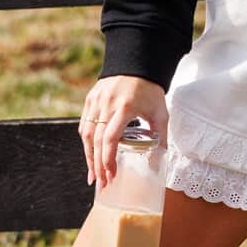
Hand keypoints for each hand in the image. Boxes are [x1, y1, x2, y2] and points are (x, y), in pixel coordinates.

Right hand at [79, 77, 167, 191]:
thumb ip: (160, 135)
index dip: (108, 159)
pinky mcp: (90, 99)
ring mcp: (96, 101)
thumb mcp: (160, 112)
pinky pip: (85, 124)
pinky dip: (87, 142)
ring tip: (94, 175)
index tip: (111, 175)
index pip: (110, 138)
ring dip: (89, 156)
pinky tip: (91, 155)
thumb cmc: (150, 89)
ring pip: (86, 134)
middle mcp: (106, 104)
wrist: (137, 63)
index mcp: (125, 107)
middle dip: (97, 165)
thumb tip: (161, 159)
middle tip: (101, 183)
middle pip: (95, 140)